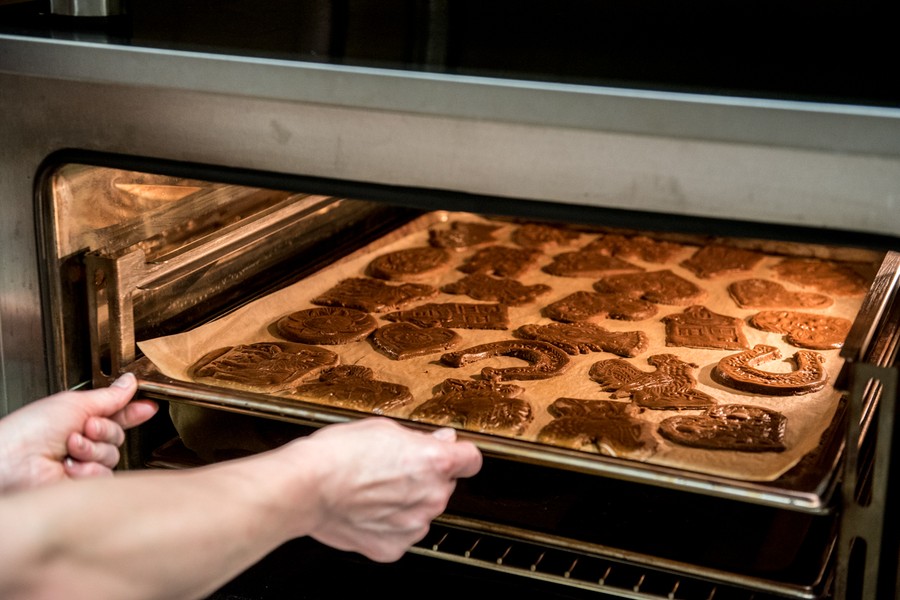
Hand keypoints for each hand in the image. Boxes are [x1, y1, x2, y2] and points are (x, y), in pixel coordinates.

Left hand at [0, 373, 157, 492]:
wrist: (13, 462)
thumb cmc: (30, 430)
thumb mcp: (75, 403)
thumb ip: (110, 396)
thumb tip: (129, 382)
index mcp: (79, 418)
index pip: (116, 414)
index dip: (133, 412)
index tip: (149, 407)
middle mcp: (82, 441)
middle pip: (117, 436)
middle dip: (104, 430)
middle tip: (85, 428)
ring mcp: (82, 464)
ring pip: (112, 456)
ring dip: (92, 450)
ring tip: (70, 448)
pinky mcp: (83, 485)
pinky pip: (104, 475)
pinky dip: (88, 469)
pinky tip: (69, 467)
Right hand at [295, 418, 481, 561]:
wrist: (305, 487)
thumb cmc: (338, 454)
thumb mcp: (384, 428)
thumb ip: (421, 438)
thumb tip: (441, 440)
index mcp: (435, 462)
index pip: (471, 459)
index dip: (459, 455)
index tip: (451, 454)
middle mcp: (432, 496)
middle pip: (443, 485)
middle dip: (425, 477)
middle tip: (393, 469)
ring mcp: (414, 525)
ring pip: (422, 510)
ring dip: (407, 502)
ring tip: (374, 490)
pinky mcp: (393, 547)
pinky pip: (401, 533)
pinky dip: (389, 525)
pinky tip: (368, 510)